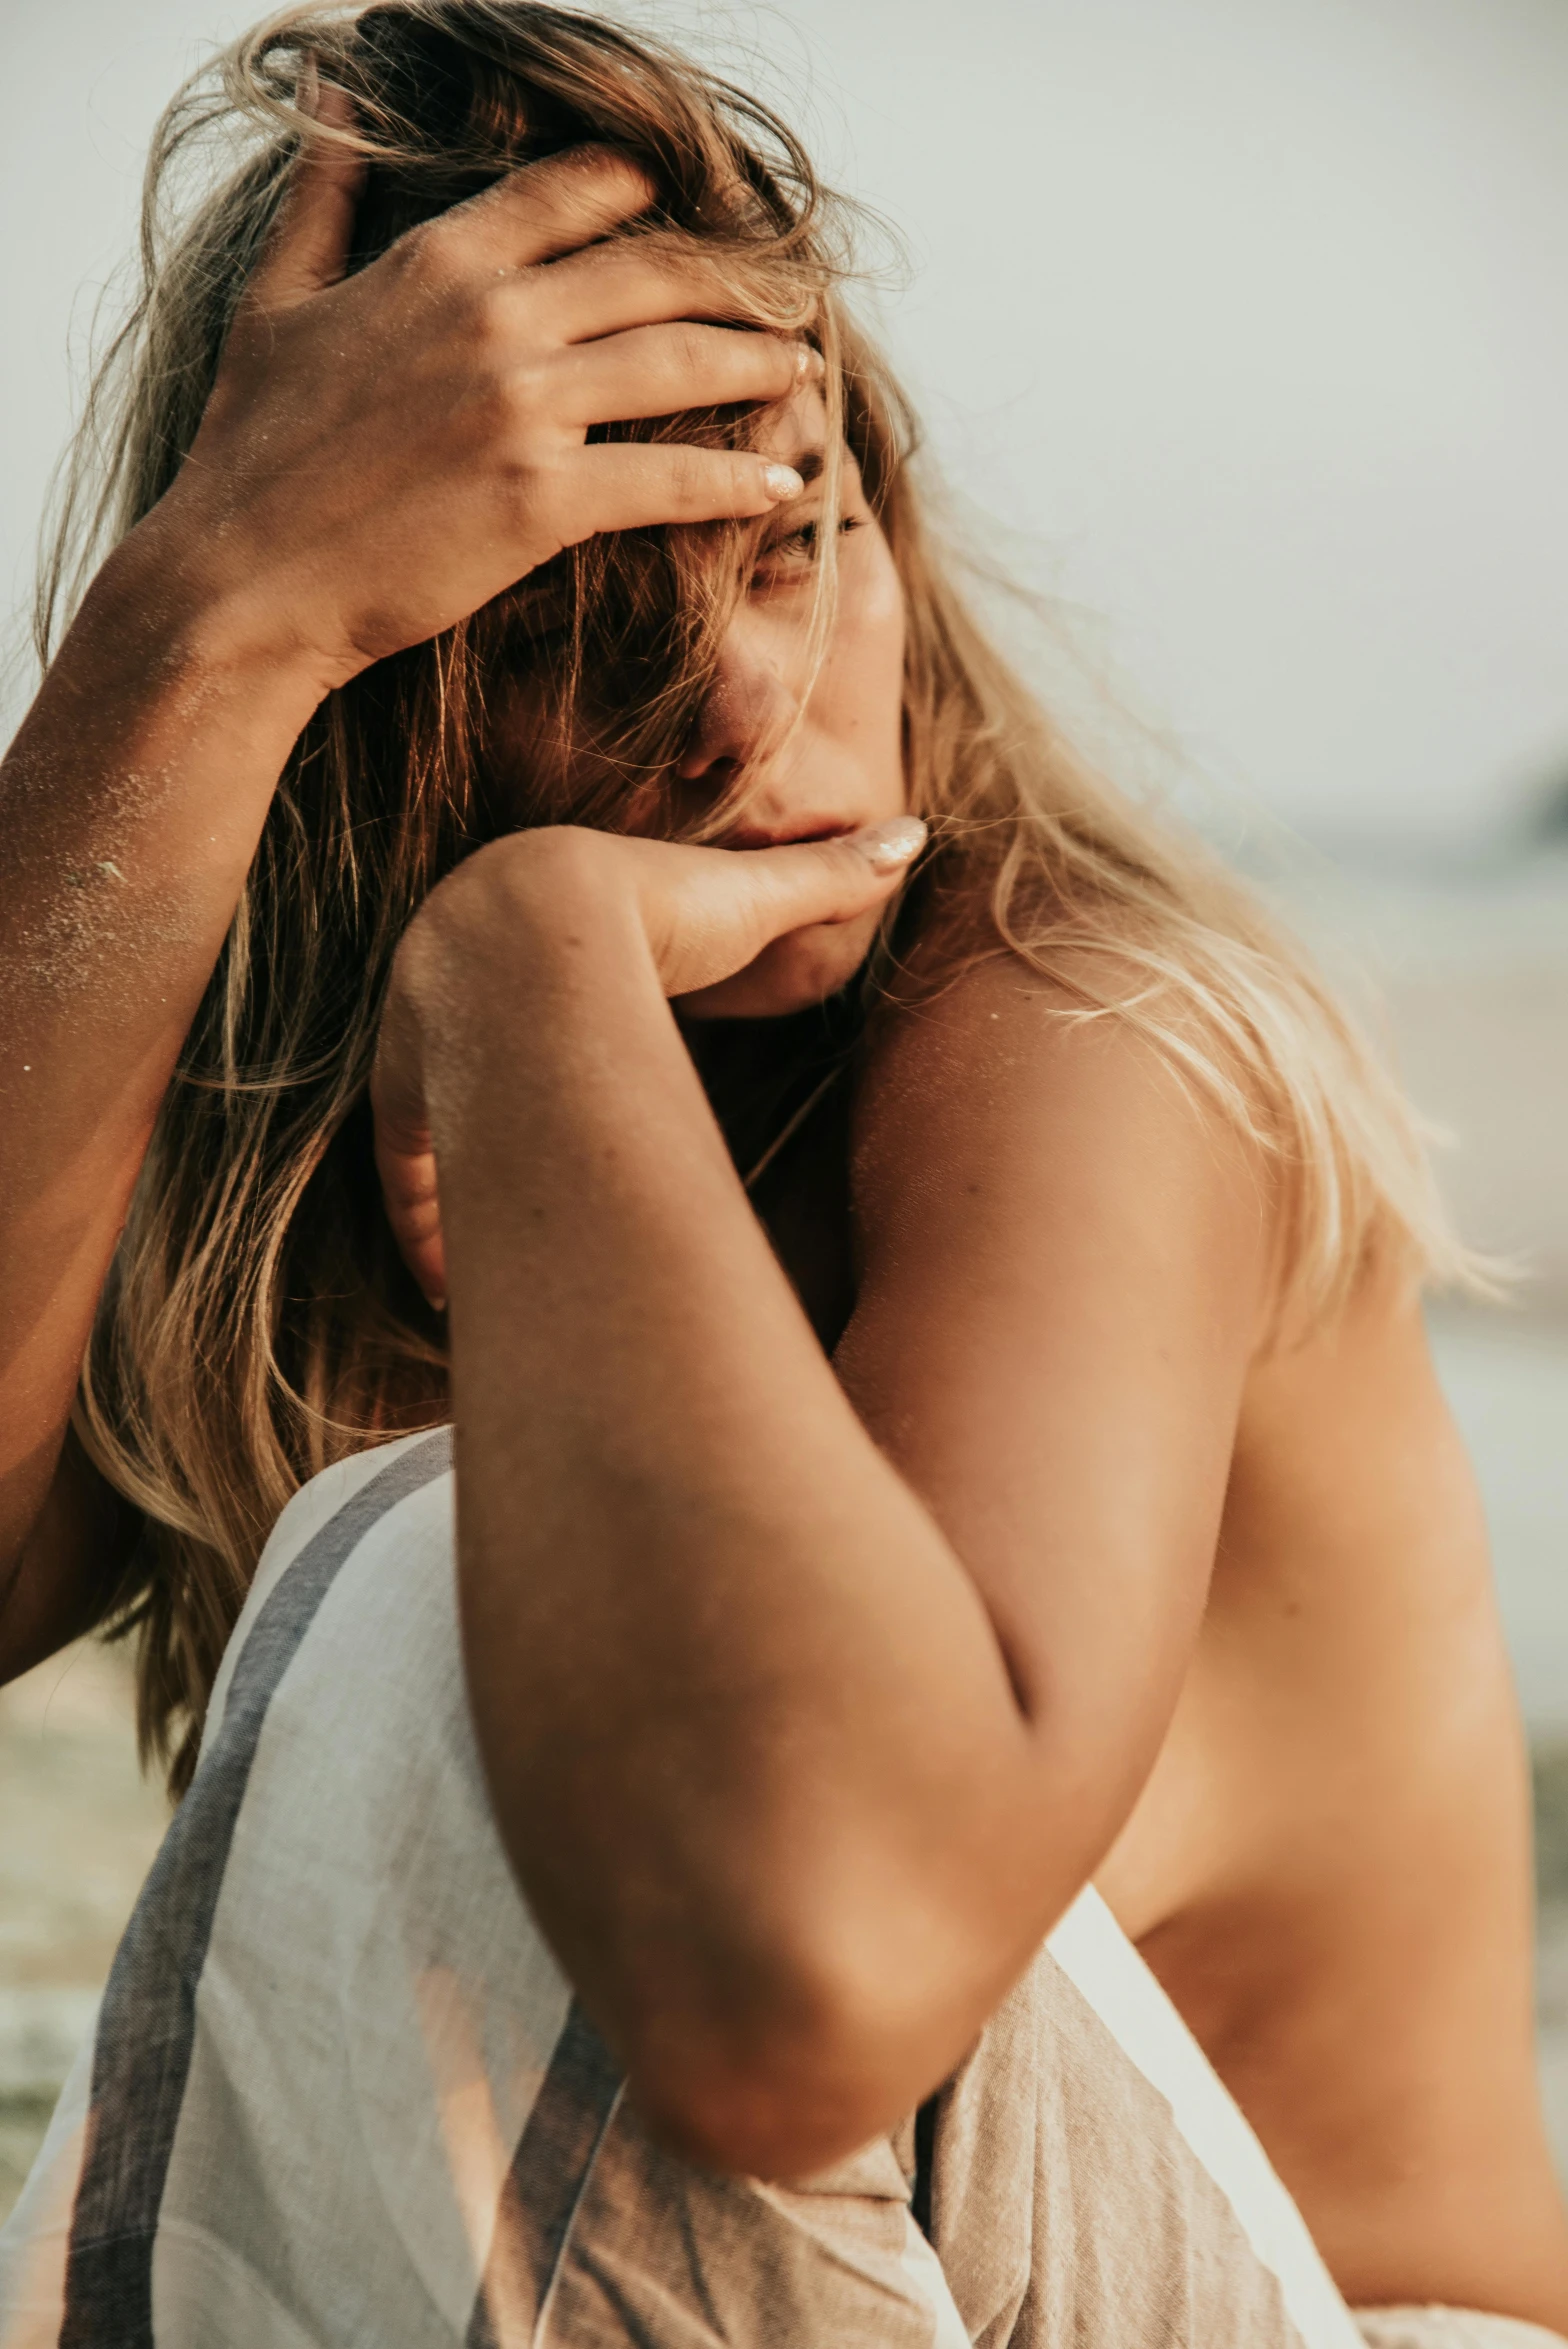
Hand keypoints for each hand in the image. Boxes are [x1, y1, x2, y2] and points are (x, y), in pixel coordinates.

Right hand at [150, 91, 811, 693]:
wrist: (240, 584)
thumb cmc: (249, 452)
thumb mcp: (277, 299)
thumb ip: (324, 195)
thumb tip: (335, 92)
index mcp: (440, 263)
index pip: (579, 189)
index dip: (654, 193)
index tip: (700, 213)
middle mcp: (495, 319)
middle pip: (655, 271)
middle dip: (736, 277)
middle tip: (787, 292)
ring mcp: (524, 410)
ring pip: (680, 363)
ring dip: (758, 364)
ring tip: (803, 368)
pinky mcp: (542, 503)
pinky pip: (670, 479)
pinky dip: (737, 481)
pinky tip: (780, 483)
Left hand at [370, 818, 925, 1308]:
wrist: (562, 925)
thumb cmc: (660, 908)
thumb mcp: (755, 899)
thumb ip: (826, 877)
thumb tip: (917, 833)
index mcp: (530, 915)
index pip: (528, 972)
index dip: (548, 1018)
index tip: (563, 1059)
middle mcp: (459, 972)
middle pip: (470, 1045)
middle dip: (488, 1099)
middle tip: (525, 1158)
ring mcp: (423, 1035)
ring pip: (435, 1118)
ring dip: (456, 1187)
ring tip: (476, 1263)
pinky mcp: (409, 1095)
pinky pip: (411, 1171)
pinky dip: (428, 1229)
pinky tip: (448, 1287)